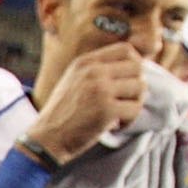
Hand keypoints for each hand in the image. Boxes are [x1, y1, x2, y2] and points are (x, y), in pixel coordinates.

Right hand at [26, 40, 151, 163]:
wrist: (47, 138)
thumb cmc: (62, 112)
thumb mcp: (73, 79)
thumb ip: (96, 69)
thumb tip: (133, 66)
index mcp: (85, 62)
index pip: (125, 49)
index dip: (134, 63)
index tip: (129, 79)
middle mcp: (93, 72)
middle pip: (137, 67)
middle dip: (136, 85)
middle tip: (125, 100)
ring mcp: (100, 90)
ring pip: (140, 87)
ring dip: (134, 103)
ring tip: (119, 113)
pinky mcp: (107, 110)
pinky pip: (135, 109)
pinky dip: (129, 120)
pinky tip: (114, 125)